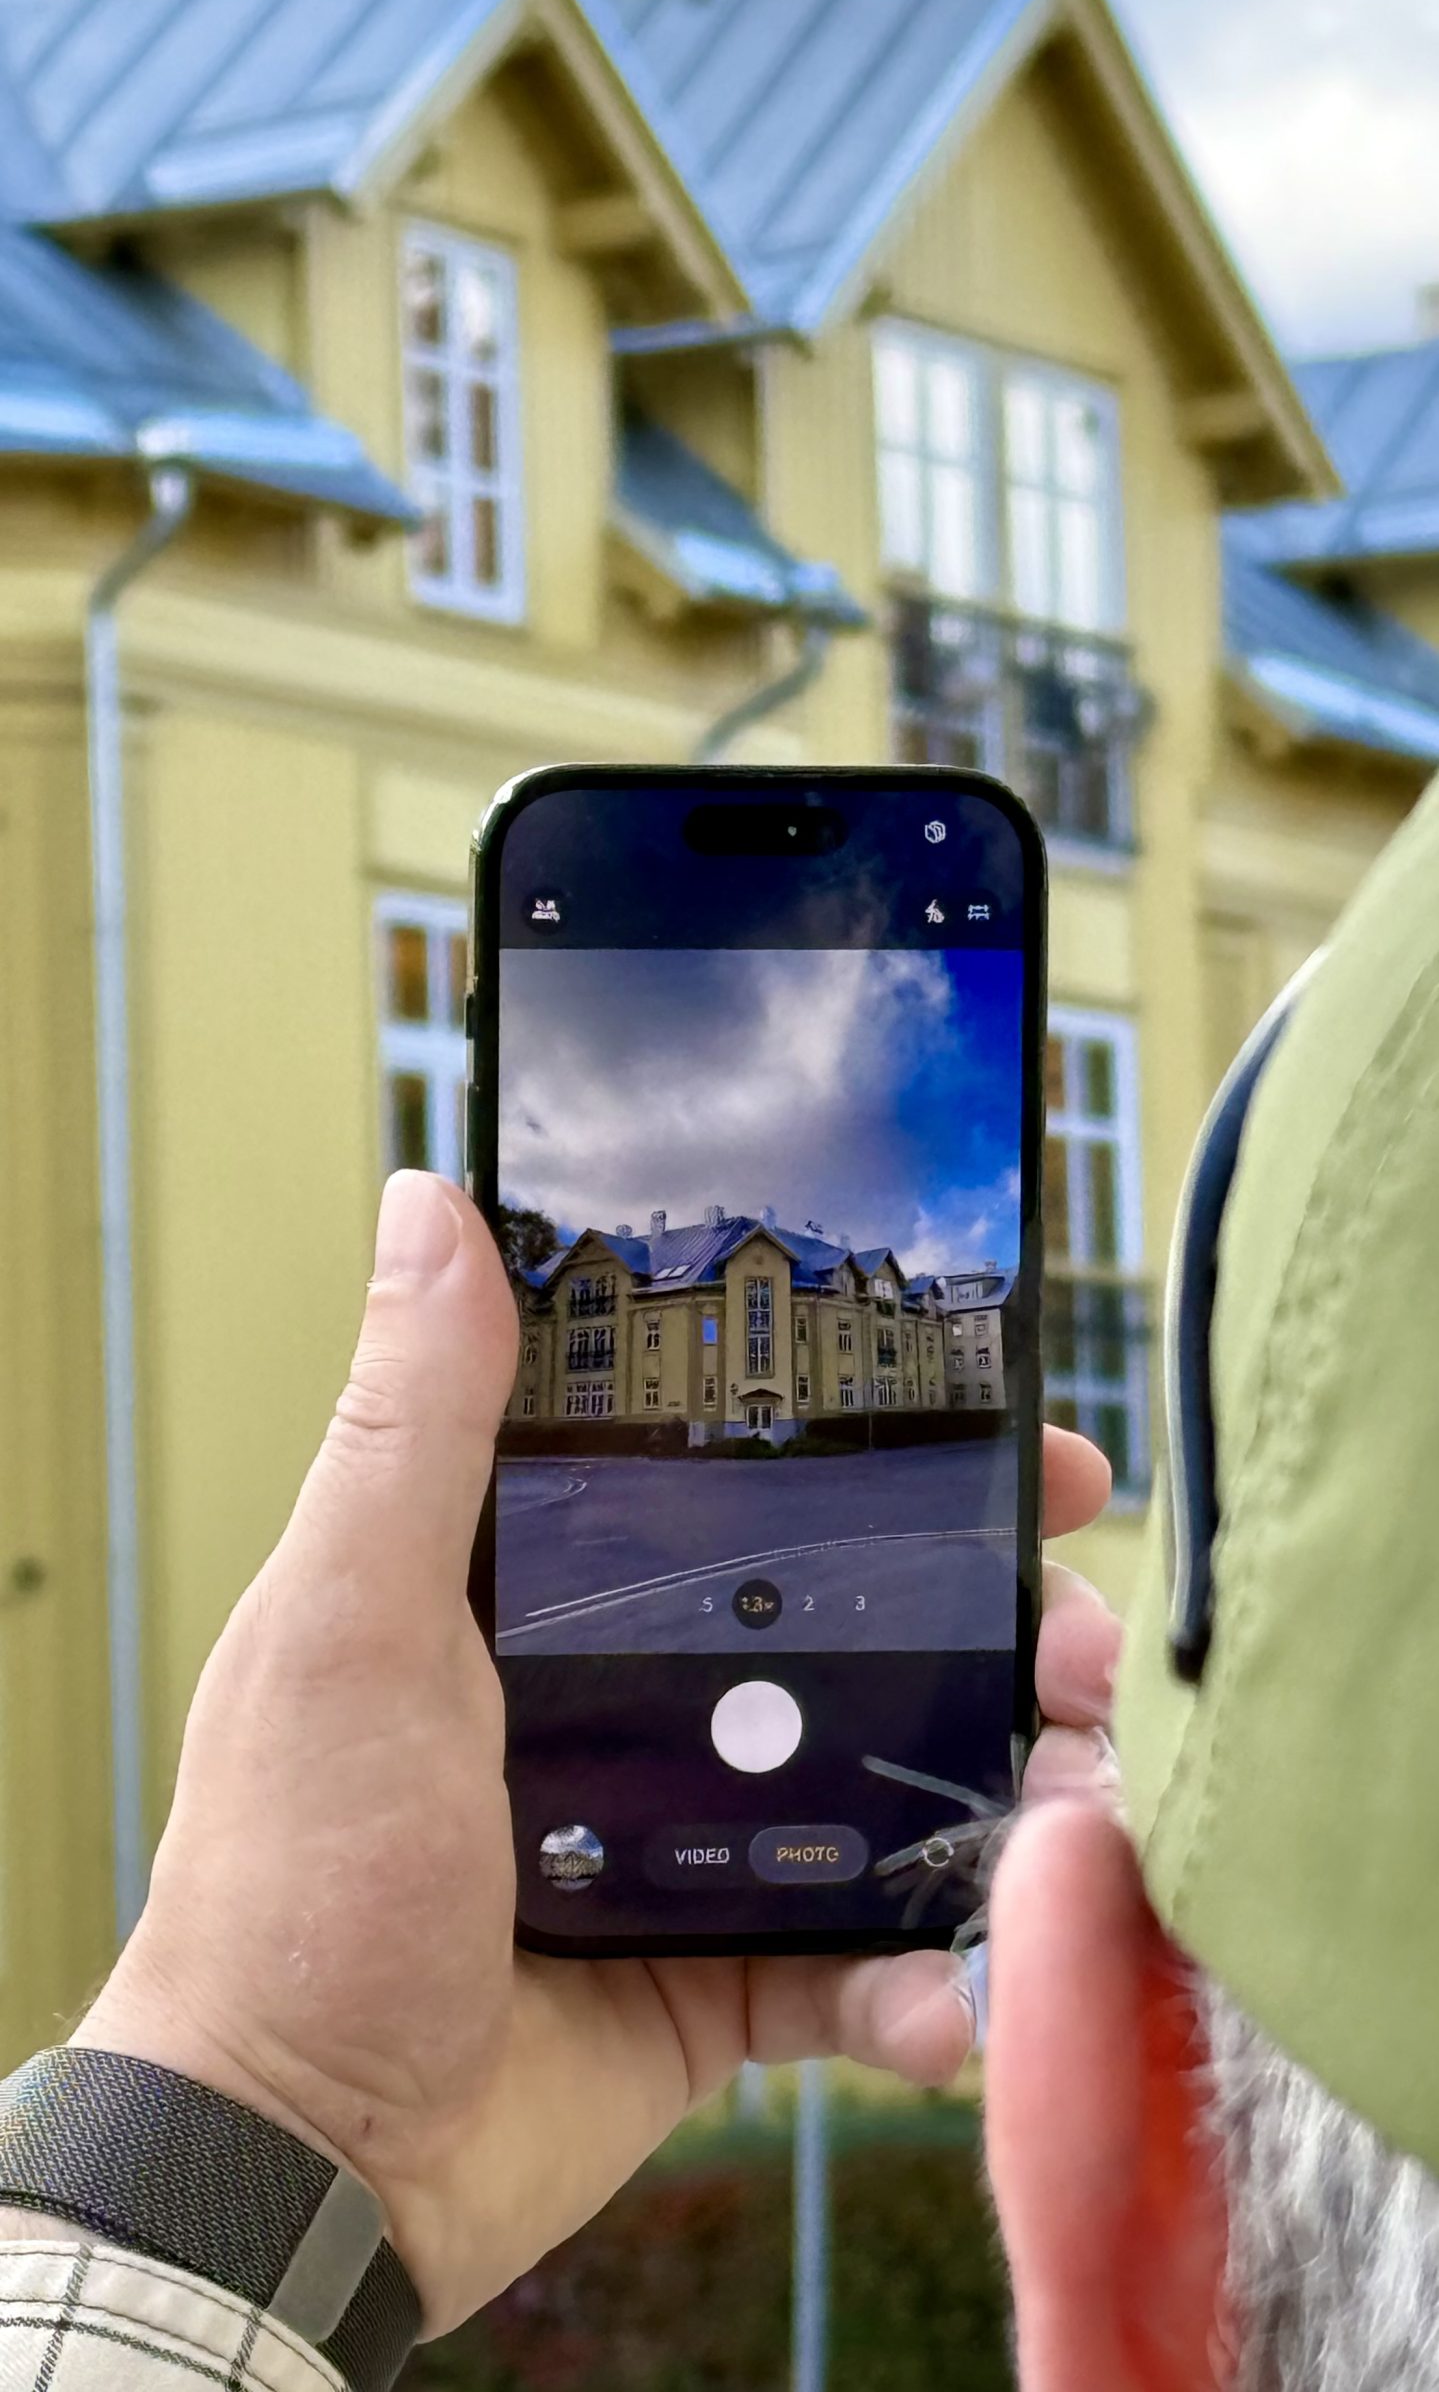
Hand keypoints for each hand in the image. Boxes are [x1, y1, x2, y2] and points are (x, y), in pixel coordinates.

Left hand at [76, 1173, 1113, 2337]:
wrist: (296, 2169)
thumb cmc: (296, 1878)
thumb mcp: (351, 1623)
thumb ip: (414, 1427)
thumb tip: (430, 1204)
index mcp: (553, 1594)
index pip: (749, 1479)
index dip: (886, 1445)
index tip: (1009, 1421)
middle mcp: (636, 1697)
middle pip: (860, 1626)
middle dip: (999, 1625)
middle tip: (1086, 1642)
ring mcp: (689, 1841)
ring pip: (890, 1787)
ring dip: (1001, 1796)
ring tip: (1072, 1816)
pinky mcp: (721, 1981)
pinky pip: (858, 1968)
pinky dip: (924, 1986)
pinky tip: (955, 1997)